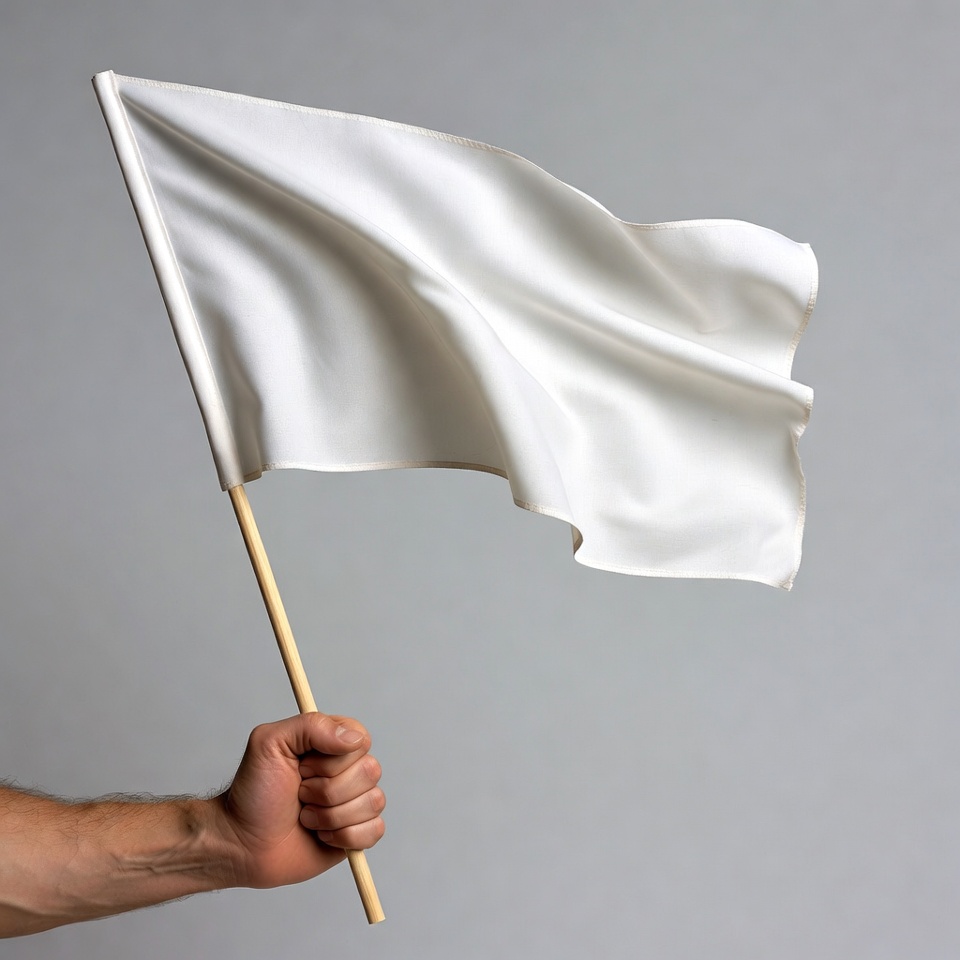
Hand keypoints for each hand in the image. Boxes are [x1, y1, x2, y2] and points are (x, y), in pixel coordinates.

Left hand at [215, 713, 384, 887]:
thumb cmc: (253, 793)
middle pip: (369, 771)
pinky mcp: (356, 833)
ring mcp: (353, 802)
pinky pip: (375, 830)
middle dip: (327, 791)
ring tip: (306, 817)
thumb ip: (311, 726)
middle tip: (300, 794)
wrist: (241, 843)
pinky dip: (344, 837)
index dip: (332, 759)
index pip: (361, 740)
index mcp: (331, 743)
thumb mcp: (270, 743)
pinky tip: (321, 835)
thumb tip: (354, 739)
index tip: (303, 767)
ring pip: (373, 802)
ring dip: (331, 816)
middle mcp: (347, 770)